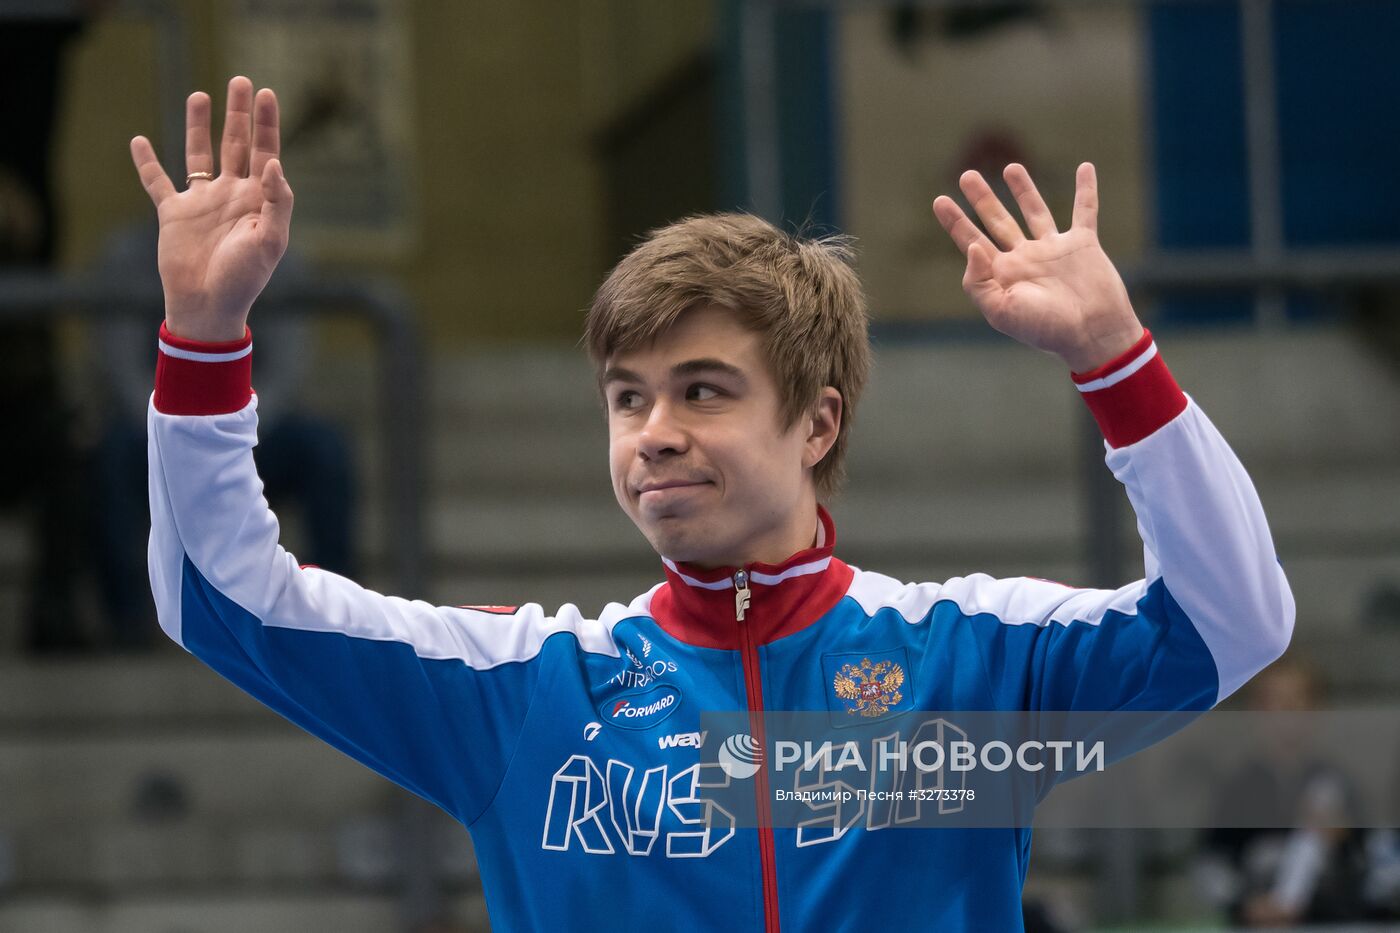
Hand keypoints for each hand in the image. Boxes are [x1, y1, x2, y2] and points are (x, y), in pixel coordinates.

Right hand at [130, 76, 292, 341]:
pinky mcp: (173, 214)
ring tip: (200, 95)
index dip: (267, 124)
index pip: (265, 153)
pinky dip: (146, 163)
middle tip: (242, 81)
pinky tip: (139, 141)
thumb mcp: (271, 241)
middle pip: (236, 145)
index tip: (267, 94)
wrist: (208, 305)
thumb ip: (277, 201)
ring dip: (199, 126)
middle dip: (240, 114)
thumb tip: (272, 162)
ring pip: (199, 155)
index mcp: (258, 200)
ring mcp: (202, 203)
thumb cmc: (244, 278)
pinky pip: (157, 183)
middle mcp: (231, 195)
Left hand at [932, 163, 1142, 372]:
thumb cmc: (1045, 329)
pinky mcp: (1083, 244)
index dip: (955, 222)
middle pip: (998, 220)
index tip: (939, 201)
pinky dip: (1086, 189)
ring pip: (1035, 211)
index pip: (972, 241)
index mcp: (1003, 275)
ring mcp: (1054, 250)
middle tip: (966, 175)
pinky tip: (1085, 168)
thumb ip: (978, 281)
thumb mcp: (1000, 311)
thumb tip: (972, 246)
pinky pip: (1085, 211)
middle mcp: (1025, 258)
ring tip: (1010, 167)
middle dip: (982, 198)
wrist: (1092, 334)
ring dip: (1023, 189)